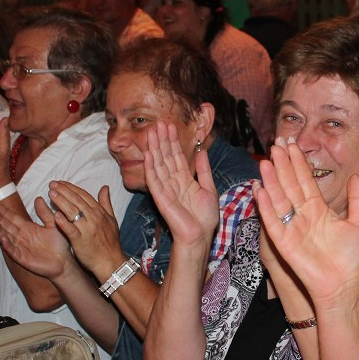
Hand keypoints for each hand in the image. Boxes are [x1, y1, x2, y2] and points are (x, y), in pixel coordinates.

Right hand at [0, 197, 74, 280]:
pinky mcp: (22, 258)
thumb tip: (39, 198)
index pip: (13, 218)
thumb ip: (45, 213)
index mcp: (27, 228)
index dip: (4, 211)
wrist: (64, 262)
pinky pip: (12, 250)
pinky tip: (2, 237)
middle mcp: (21, 237)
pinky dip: (7, 244)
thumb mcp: (53, 225)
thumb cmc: (59, 244)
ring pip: (6, 237)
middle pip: (6, 226)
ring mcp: (20, 247)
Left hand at [46, 182, 123, 278]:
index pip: (83, 195)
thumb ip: (106, 203)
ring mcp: (87, 229)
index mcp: (99, 212)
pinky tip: (55, 215)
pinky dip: (63, 222)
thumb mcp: (112, 219)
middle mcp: (93, 218)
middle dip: (63, 190)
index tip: (61, 182)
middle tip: (52, 184)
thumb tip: (105, 187)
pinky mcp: (80, 241)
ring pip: (72, 212)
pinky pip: (70, 230)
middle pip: (76, 200)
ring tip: (51, 193)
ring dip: (61, 201)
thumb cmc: (111, 242)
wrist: (111, 261)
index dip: (71, 187)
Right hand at [144, 122, 218, 248]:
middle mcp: (173, 182)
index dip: (172, 141)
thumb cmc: (205, 218)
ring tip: (152, 132)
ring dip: (155, 148)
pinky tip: (149, 153)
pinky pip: (154, 180)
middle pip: (165, 157)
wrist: (200, 236)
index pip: (176, 156)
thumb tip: (202, 152)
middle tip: (158, 123)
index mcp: (184, 180)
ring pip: (158, 164)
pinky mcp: (160, 198)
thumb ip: (204, 170)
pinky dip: (151, 166)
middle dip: (162, 140)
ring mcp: (165, 189)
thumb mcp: (209, 189)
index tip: (170, 126)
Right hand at [253, 138, 358, 307]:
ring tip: (264, 161)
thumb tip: (355, 176)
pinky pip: (272, 222)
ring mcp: (291, 228)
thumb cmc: (349, 259)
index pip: (305, 180)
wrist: (342, 285)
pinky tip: (260, 190)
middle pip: (289, 185)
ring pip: (279, 199)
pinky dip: (266, 206)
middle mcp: (302, 215)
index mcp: (318, 209)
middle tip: (275, 143)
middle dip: (282, 164)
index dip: (298, 162)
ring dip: (271, 180)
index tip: (291, 143)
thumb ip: (357, 200)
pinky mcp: (284, 243)